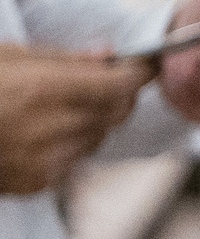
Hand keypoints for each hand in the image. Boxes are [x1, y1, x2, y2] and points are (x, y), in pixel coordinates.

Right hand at [0, 45, 149, 193]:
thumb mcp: (11, 56)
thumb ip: (65, 59)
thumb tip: (109, 55)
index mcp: (44, 90)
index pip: (118, 85)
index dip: (138, 73)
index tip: (146, 64)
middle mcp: (49, 129)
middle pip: (115, 113)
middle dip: (118, 96)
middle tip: (107, 81)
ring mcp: (42, 161)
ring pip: (98, 138)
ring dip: (95, 121)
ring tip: (63, 106)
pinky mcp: (33, 183)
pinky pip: (73, 161)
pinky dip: (70, 145)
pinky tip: (43, 132)